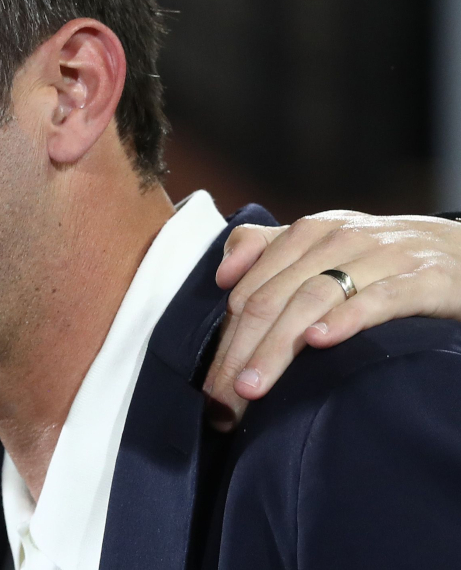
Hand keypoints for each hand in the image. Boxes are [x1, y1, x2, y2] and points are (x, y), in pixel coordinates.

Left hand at [202, 211, 460, 430]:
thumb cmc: (381, 258)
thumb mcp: (324, 245)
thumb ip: (267, 250)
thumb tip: (222, 275)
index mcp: (308, 234)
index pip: (249, 289)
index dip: (224, 339)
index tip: (209, 386)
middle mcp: (338, 240)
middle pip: (272, 298)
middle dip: (241, 352)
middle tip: (222, 398)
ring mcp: (381, 257)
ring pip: (313, 299)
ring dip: (278, 347)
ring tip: (253, 387)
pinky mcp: (423, 278)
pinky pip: (378, 298)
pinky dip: (346, 318)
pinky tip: (320, 343)